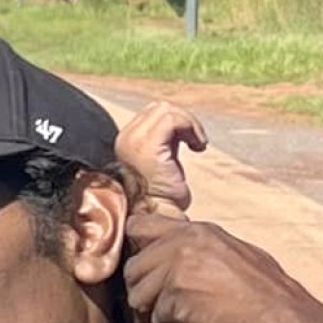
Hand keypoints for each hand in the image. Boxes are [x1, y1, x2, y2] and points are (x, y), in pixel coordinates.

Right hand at [115, 101, 207, 215]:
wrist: (157, 215)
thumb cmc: (163, 194)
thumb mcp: (161, 159)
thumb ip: (163, 140)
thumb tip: (181, 123)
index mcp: (125, 140)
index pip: (152, 113)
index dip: (176, 122)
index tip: (186, 142)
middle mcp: (124, 137)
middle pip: (159, 108)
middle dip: (184, 120)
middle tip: (194, 142)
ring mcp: (133, 141)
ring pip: (167, 110)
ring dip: (190, 124)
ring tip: (196, 144)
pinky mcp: (147, 146)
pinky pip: (173, 120)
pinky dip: (191, 128)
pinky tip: (198, 147)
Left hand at [125, 213, 312, 322]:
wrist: (282, 322)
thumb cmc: (265, 296)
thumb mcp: (236, 254)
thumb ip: (201, 248)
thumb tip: (174, 249)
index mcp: (196, 231)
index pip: (138, 225)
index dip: (137, 249)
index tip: (148, 268)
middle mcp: (181, 245)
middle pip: (132, 267)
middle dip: (144, 289)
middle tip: (166, 305)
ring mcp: (176, 270)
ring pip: (137, 294)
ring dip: (155, 311)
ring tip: (183, 318)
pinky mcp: (174, 298)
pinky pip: (155, 318)